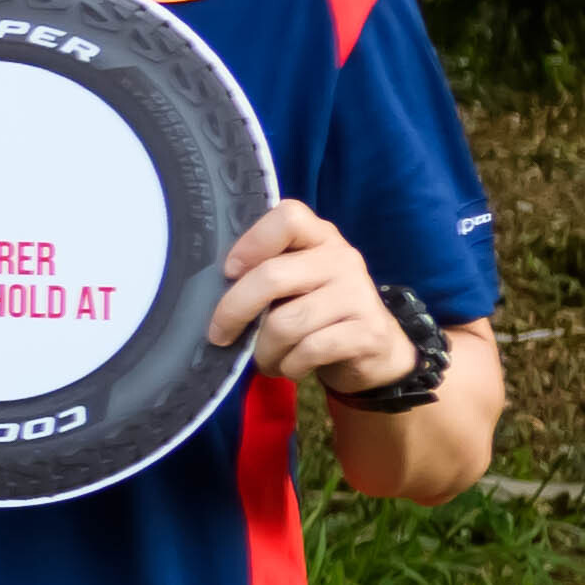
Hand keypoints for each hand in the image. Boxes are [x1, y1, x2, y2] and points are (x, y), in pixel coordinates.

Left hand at [206, 198, 419, 394]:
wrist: (374, 353)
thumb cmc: (316, 315)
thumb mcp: (293, 287)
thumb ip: (264, 276)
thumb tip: (210, 293)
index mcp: (320, 238)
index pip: (288, 217)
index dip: (252, 242)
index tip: (230, 272)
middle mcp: (342, 258)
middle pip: (272, 277)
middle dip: (235, 312)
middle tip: (220, 335)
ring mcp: (359, 294)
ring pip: (286, 323)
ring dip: (264, 351)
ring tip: (266, 358)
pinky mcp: (368, 332)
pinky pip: (309, 350)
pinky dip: (289, 366)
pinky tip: (291, 367)